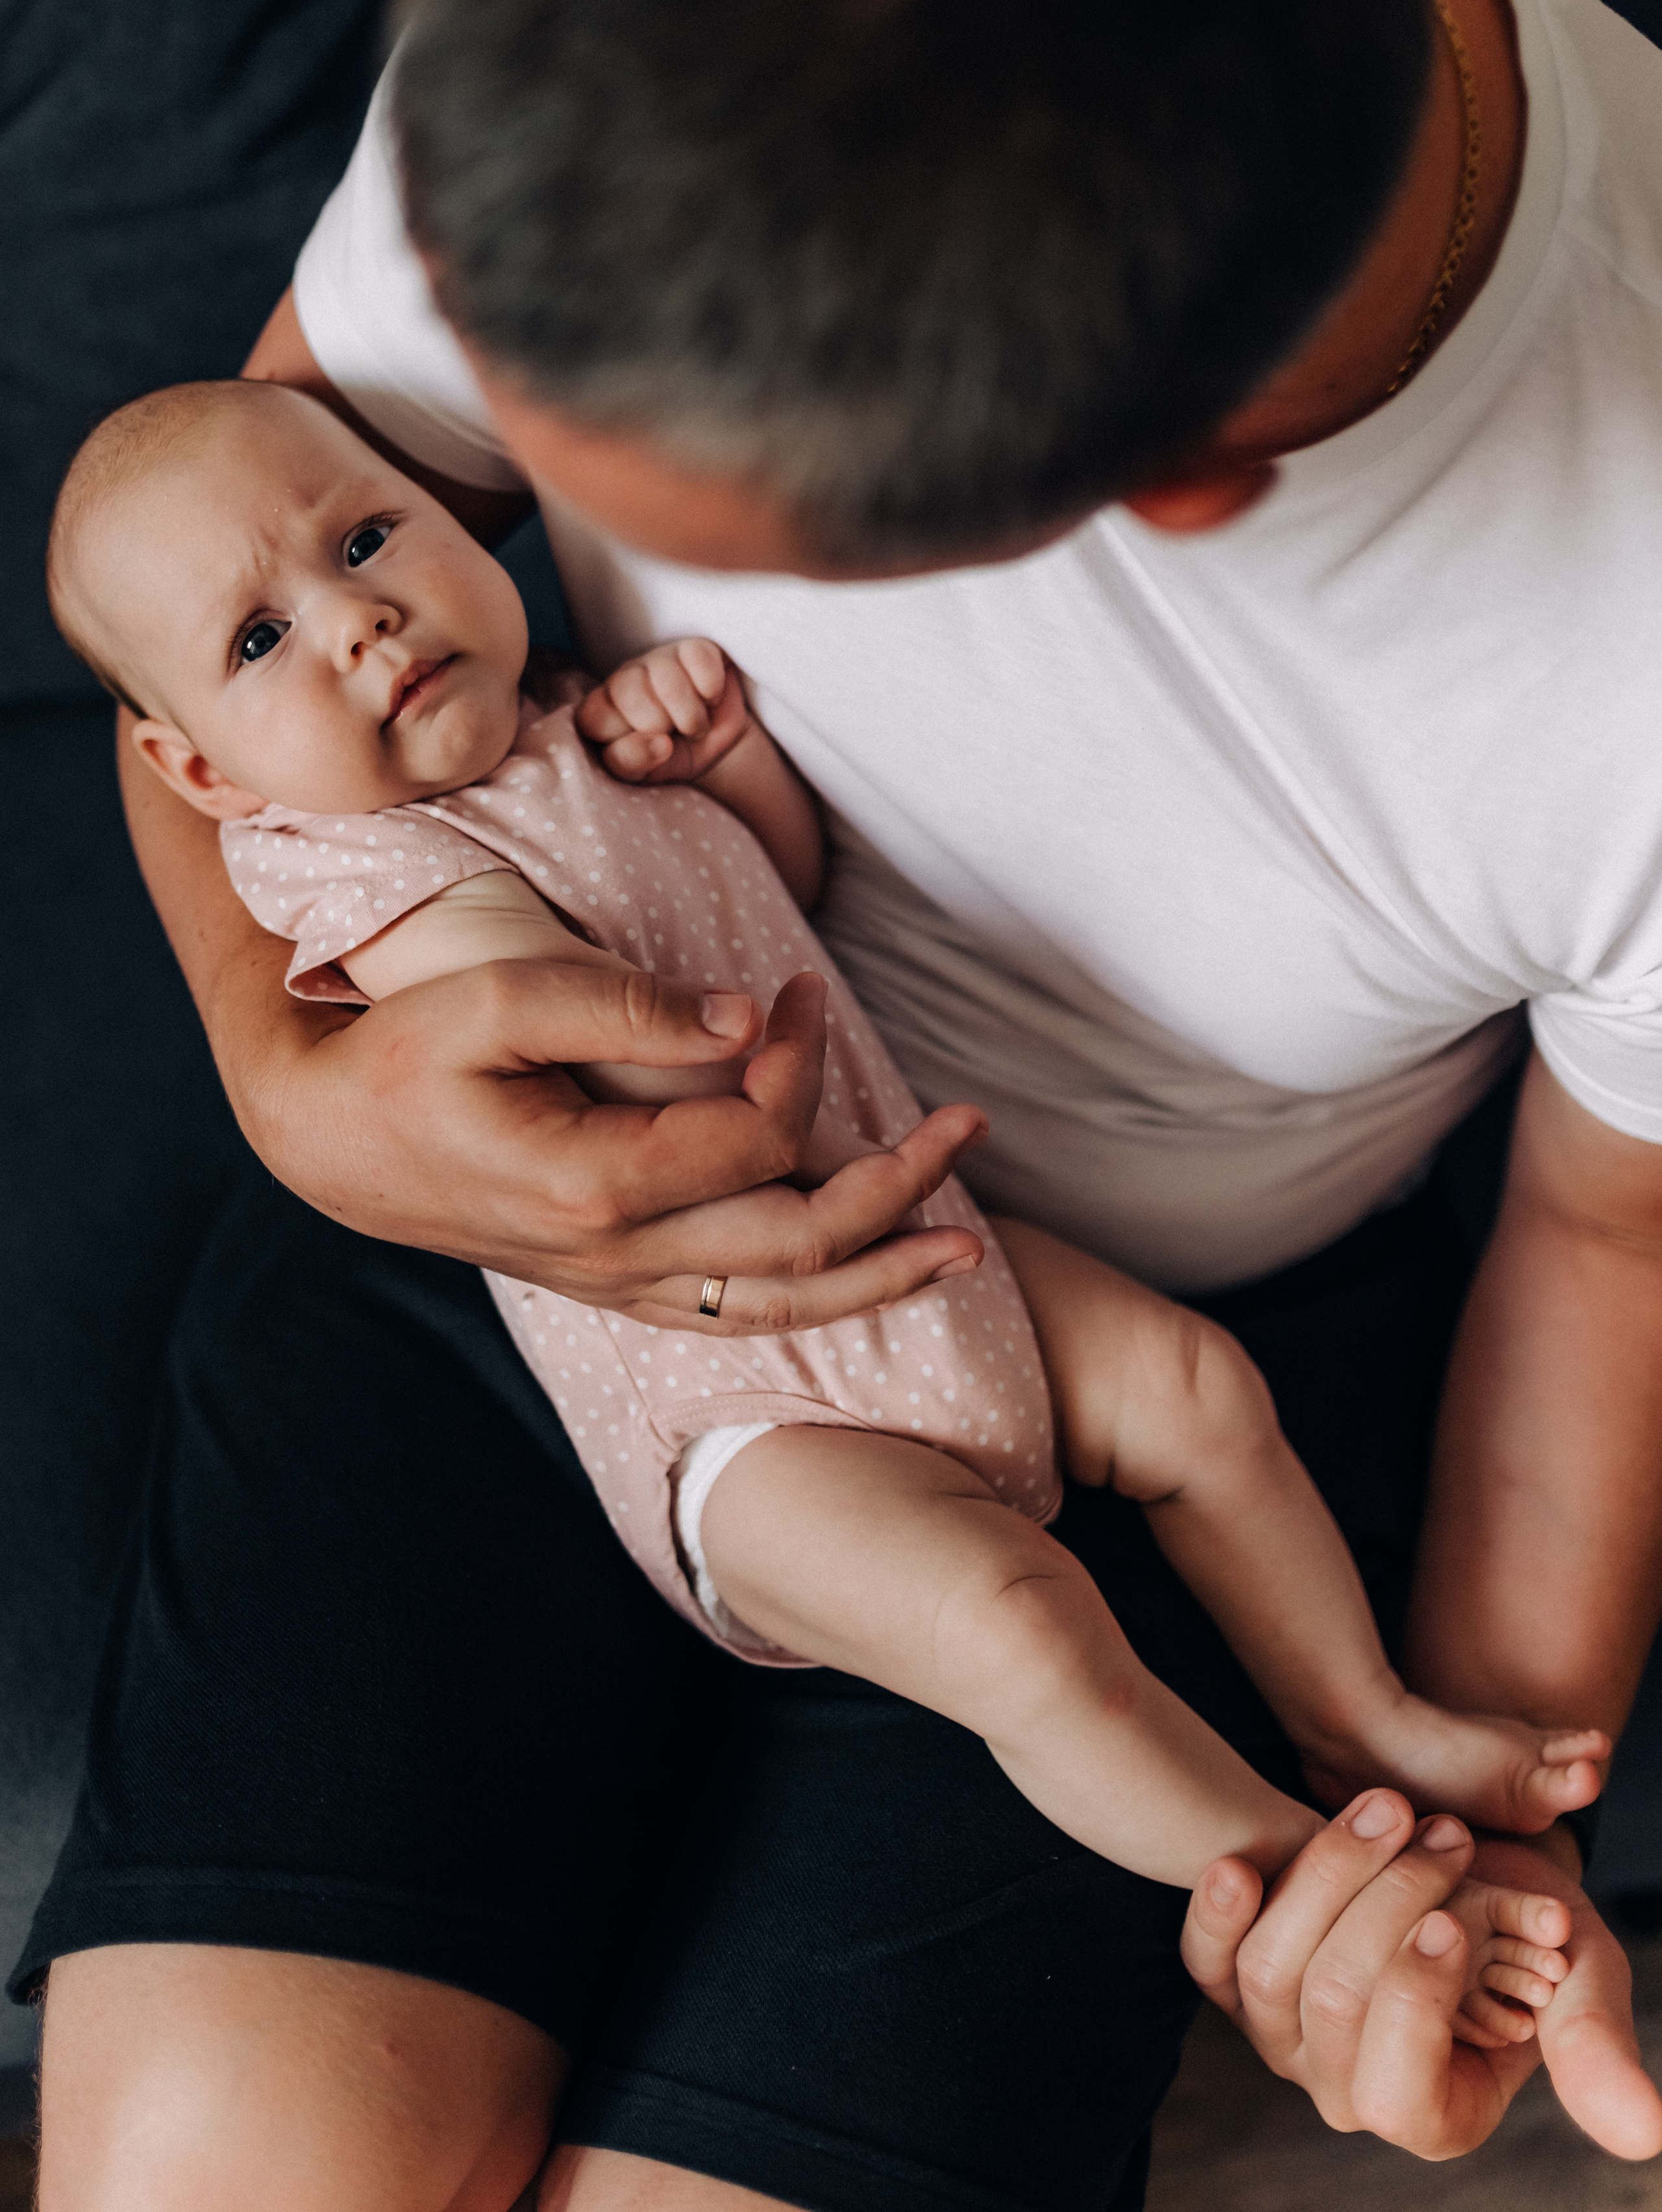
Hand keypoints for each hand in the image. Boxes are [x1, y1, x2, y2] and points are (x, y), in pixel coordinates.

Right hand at [259, 962, 985, 1326]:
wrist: (330, 1142)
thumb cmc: (403, 1055)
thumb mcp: (496, 996)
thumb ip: (623, 1001)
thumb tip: (751, 1018)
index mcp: (594, 1184)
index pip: (754, 1137)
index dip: (801, 1063)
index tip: (800, 991)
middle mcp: (618, 1256)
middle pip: (798, 1242)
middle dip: (901, 1184)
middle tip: (972, 1124)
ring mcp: (618, 1284)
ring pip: (779, 1304)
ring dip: (881, 1273)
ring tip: (968, 1249)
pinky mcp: (615, 1286)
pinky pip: (736, 1314)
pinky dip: (816, 1299)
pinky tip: (866, 1279)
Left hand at [576, 638, 750, 783]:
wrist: (720, 744)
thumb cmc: (673, 755)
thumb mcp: (648, 771)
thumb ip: (631, 761)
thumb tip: (659, 744)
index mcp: (601, 710)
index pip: (591, 719)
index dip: (625, 742)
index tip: (650, 752)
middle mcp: (624, 679)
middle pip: (630, 696)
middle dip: (660, 726)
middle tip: (673, 734)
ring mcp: (657, 659)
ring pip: (668, 682)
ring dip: (692, 717)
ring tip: (696, 726)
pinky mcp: (693, 648)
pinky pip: (699, 660)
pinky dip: (711, 689)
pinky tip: (710, 698)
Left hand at [1182, 1790, 1661, 2159]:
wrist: (1465, 1870)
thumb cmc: (1530, 1934)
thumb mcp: (1577, 1981)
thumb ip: (1593, 2047)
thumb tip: (1641, 2135)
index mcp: (1430, 2112)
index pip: (1396, 2089)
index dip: (1415, 2003)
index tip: (1450, 1920)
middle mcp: (1344, 2089)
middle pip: (1330, 2002)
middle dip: (1388, 1902)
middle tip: (1446, 1833)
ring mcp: (1283, 2037)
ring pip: (1269, 1967)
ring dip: (1330, 1873)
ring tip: (1392, 1808)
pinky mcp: (1240, 1981)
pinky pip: (1206, 1963)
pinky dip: (1216, 1914)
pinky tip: (1235, 1866)